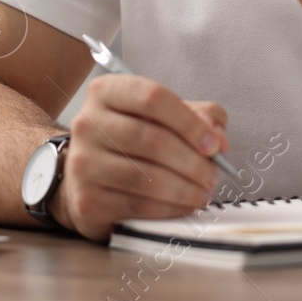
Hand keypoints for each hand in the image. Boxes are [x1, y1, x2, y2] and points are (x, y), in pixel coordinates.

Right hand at [51, 74, 227, 241]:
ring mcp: (84, 163)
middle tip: (213, 174)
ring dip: (186, 188)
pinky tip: (183, 205)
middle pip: (153, 140)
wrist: (87, 178)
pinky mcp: (88, 201)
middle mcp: (88, 124)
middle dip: (193, 161)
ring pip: (148, 177)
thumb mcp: (163, 116)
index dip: (190, 122)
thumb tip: (217, 138)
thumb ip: (198, 116)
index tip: (212, 143)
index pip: (153, 98)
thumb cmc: (131, 142)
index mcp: (106, 91)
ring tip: (203, 191)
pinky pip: (140, 206)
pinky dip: (171, 208)